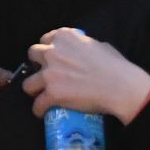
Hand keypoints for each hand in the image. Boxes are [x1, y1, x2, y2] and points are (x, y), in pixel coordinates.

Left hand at [23, 29, 149, 124]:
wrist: (120, 86)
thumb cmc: (115, 66)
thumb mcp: (99, 45)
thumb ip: (84, 45)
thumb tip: (84, 49)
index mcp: (64, 37)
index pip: (45, 39)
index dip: (48, 50)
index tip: (51, 59)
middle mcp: (53, 52)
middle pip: (32, 55)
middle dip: (37, 65)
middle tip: (45, 74)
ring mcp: (50, 74)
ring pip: (28, 83)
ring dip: (34, 89)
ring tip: (41, 95)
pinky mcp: (52, 94)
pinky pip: (37, 104)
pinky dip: (40, 109)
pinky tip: (43, 112)